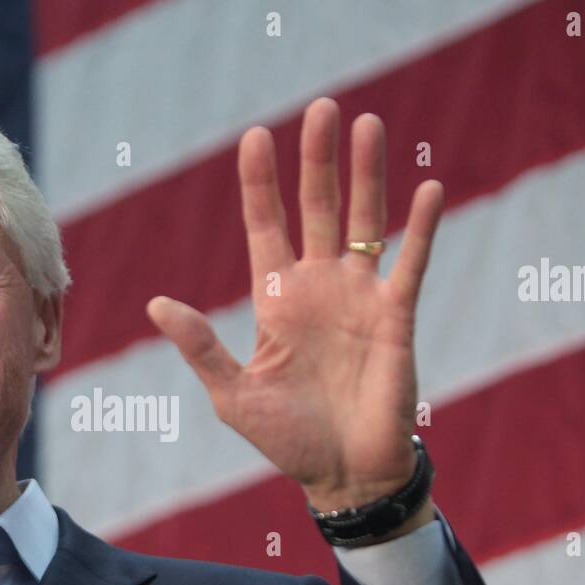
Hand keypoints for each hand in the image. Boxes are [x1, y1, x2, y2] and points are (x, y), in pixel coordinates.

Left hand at [147, 100, 444, 517]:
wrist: (344, 475)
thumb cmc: (287, 440)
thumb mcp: (234, 395)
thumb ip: (201, 347)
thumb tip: (156, 304)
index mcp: (276, 301)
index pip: (265, 227)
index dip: (260, 183)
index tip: (254, 137)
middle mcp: (318, 288)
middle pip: (316, 208)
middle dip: (317, 160)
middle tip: (321, 108)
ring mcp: (359, 298)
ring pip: (364, 221)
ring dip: (366, 175)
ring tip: (367, 124)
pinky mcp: (396, 317)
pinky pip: (410, 263)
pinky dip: (421, 228)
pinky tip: (429, 190)